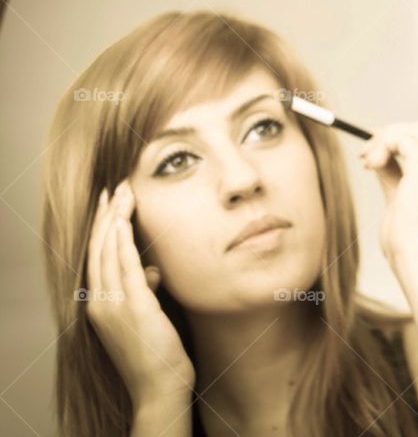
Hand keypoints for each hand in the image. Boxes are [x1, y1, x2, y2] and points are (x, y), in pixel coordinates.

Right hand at [84, 180, 194, 409]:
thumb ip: (146, 291)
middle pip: (99, 248)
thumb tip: (154, 271)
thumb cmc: (158, 354)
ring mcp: (113, 306)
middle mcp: (100, 303)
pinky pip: (124, 269)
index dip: (104, 226)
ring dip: (114, 220)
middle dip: (108, 214)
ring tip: (122, 193)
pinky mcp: (132, 309)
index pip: (98, 255)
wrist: (159, 389)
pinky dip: (121, 244)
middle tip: (116, 186)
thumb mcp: (149, 316)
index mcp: (101, 304)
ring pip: (108, 253)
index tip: (111, 201)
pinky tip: (124, 223)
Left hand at [360, 123, 417, 267]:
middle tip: (364, 154)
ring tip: (366, 161)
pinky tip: (370, 164)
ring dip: (383, 139)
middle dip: (389, 135)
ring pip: (411, 130)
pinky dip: (381, 144)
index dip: (397, 141)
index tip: (372, 153)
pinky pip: (400, 138)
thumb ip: (392, 178)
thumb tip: (379, 162)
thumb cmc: (409, 244)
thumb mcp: (398, 202)